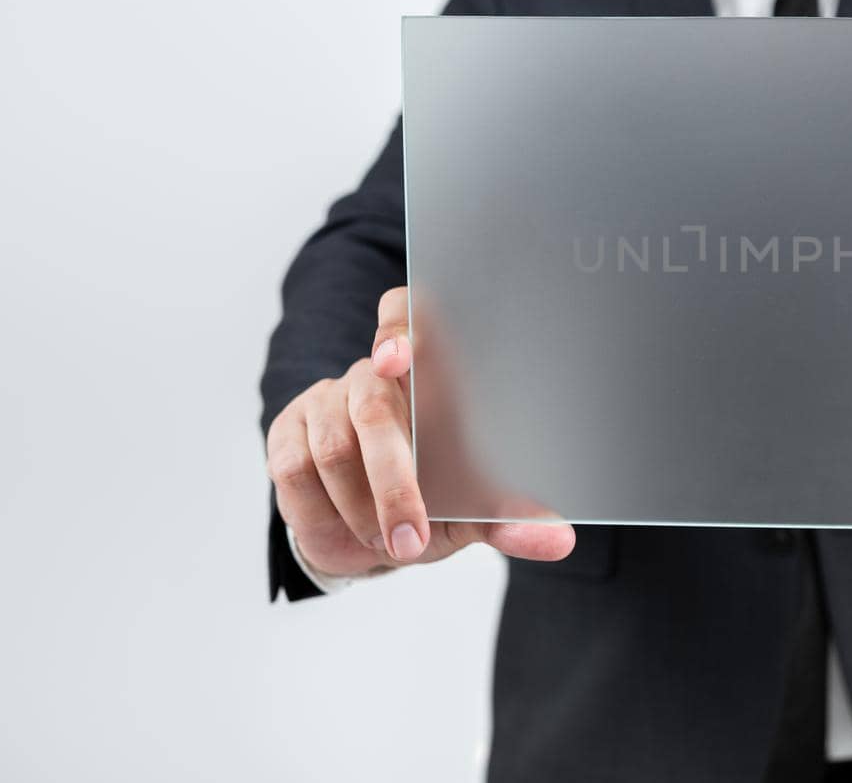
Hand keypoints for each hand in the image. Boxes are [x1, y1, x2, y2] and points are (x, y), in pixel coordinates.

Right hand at [265, 286, 574, 577]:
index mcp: (430, 374)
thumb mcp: (473, 512)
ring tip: (387, 544)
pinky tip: (346, 532)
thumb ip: (510, 518)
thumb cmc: (434, 503)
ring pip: (333, 447)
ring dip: (361, 509)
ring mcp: (326, 400)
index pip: (408, 312)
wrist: (370, 537)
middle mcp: (374, 376)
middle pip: (373, 403)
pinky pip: (293, 470)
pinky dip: (323, 514)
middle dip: (392, 479)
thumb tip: (559, 539)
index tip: (396, 358)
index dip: (399, 324)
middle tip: (411, 536)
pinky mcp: (287, 431)